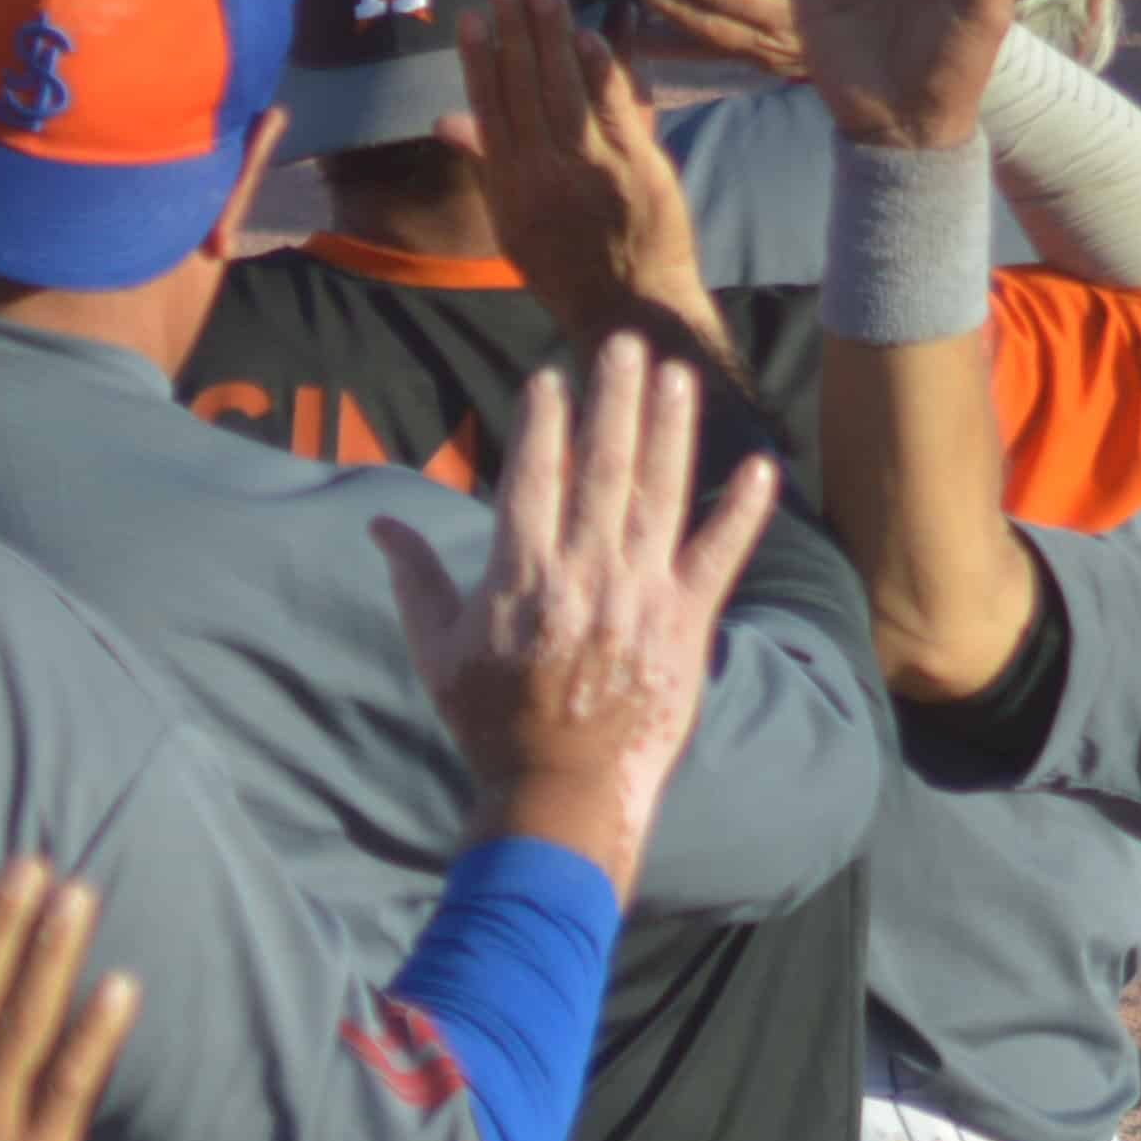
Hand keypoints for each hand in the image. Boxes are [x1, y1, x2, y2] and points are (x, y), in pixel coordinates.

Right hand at [372, 321, 780, 884]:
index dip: (544, 419)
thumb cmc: (492, 725)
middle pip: (603, 465)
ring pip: (660, 495)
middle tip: (627, 344)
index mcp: (520, 574)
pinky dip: (741, 512)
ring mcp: (640, 597)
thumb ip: (414, 581)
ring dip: (672, 430)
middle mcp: (585, 573)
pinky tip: (760, 467)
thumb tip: (380, 524)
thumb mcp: (438, 652)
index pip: (533, 473)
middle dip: (614, 398)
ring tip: (679, 376)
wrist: (560, 796)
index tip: (551, 378)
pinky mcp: (685, 626)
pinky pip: (719, 557)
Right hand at [453, 0, 714, 349]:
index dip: (479, 59)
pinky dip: (604, 72)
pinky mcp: (637, 168)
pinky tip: (592, 35)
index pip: (490, 108)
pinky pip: (616, 110)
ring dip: (554, 36)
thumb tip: (444, 119)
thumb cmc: (566, 266)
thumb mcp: (511, 224)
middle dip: (514, 28)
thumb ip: (484, 163)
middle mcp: (545, 172)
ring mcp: (593, 168)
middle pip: (524, 88)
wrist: (630, 305)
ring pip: (566, 91)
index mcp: (511, 184)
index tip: (471, 16)